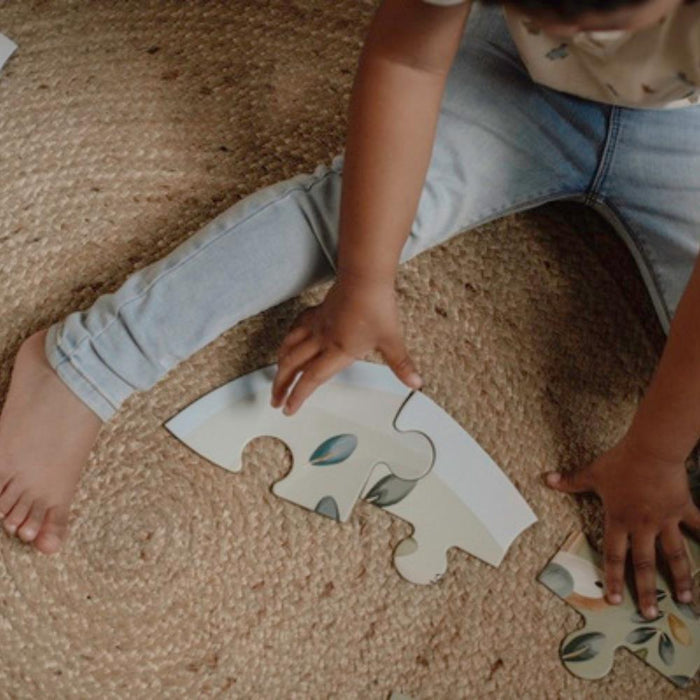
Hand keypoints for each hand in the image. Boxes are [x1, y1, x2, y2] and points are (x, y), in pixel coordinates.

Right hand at [271, 273, 421, 414]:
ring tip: (276, 377)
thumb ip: (401, 364)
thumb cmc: (377, 307)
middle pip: (293, 366)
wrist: (365, 277)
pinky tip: (288, 343)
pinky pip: (295, 328)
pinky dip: (288, 339)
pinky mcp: (317, 312)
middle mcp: (322, 340)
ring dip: (280, 365)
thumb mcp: (392, 339)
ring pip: (290, 347)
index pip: (311, 379)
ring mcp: (317, 325)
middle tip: (275, 400)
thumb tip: (416, 382)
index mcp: (337, 351)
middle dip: (281, 385)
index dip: (297, 395)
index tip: (287, 408)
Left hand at [545, 435, 699, 618]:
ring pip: (675, 555)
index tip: (615, 600)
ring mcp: (665, 520)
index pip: (614, 556)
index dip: (614, 579)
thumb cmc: (620, 463)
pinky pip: (698, 527)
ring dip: (680, 578)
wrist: (651, 451)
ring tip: (686, 600)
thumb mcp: (592, 473)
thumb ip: (571, 481)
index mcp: (619, 521)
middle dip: (647, 591)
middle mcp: (643, 526)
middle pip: (645, 564)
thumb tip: (546, 479)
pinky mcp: (683, 508)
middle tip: (650, 615)